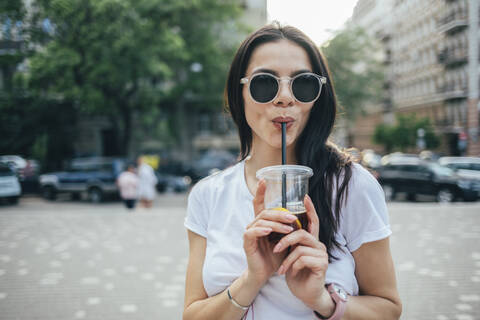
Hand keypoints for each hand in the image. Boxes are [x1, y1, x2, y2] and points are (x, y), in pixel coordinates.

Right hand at [243, 179, 297, 286]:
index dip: (261, 191)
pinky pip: (252, 232)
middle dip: (281, 213)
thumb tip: (299, 215)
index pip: (260, 203)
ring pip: (262, 221)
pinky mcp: (247, 242)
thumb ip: (288, 227)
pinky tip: (269, 231)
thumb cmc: (275, 255)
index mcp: (262, 222)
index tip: (264, 179)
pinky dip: (261, 230)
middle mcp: (254, 224)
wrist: (265, 273)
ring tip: (289, 229)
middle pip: (265, 212)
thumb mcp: (285, 238)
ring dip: (277, 223)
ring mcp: (249, 232)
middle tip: (293, 218)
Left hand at [273, 195, 329, 310]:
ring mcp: (322, 254)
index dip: (310, 208)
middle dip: (285, 240)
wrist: (304, 294)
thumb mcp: (290, 254)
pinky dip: (291, 266)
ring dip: (286, 258)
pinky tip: (290, 273)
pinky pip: (302, 258)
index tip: (305, 196)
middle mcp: (319, 245)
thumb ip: (290, 241)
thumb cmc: (296, 273)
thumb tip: (280, 226)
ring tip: (281, 268)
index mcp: (311, 241)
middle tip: (275, 249)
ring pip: (299, 247)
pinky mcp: (322, 264)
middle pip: (301, 233)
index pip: (313, 221)